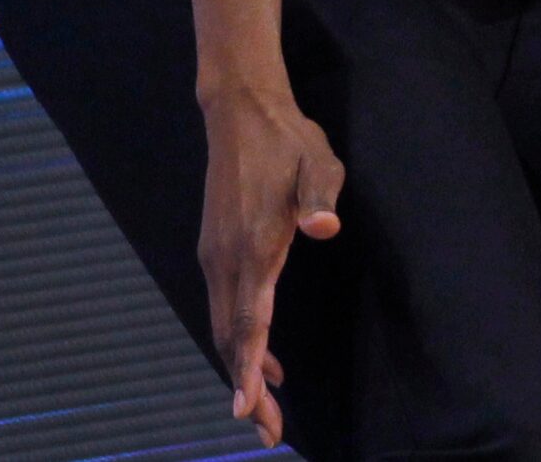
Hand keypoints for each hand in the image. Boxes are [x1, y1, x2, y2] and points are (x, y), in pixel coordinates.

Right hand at [198, 89, 344, 447]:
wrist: (241, 110)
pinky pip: (224, 307)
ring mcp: (215, 254)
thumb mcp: (317, 160)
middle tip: (271, 432)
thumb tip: (325, 225)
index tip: (247, 412)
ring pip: (223, 327)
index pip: (248, 321)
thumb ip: (321, 194)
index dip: (249, 370)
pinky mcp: (215, 247)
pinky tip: (265, 352)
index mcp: (253, 245)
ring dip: (243, 367)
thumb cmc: (287, 138)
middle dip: (248, 388)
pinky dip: (240, 339)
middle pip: (231, 339)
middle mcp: (225, 258)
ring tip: (268, 406)